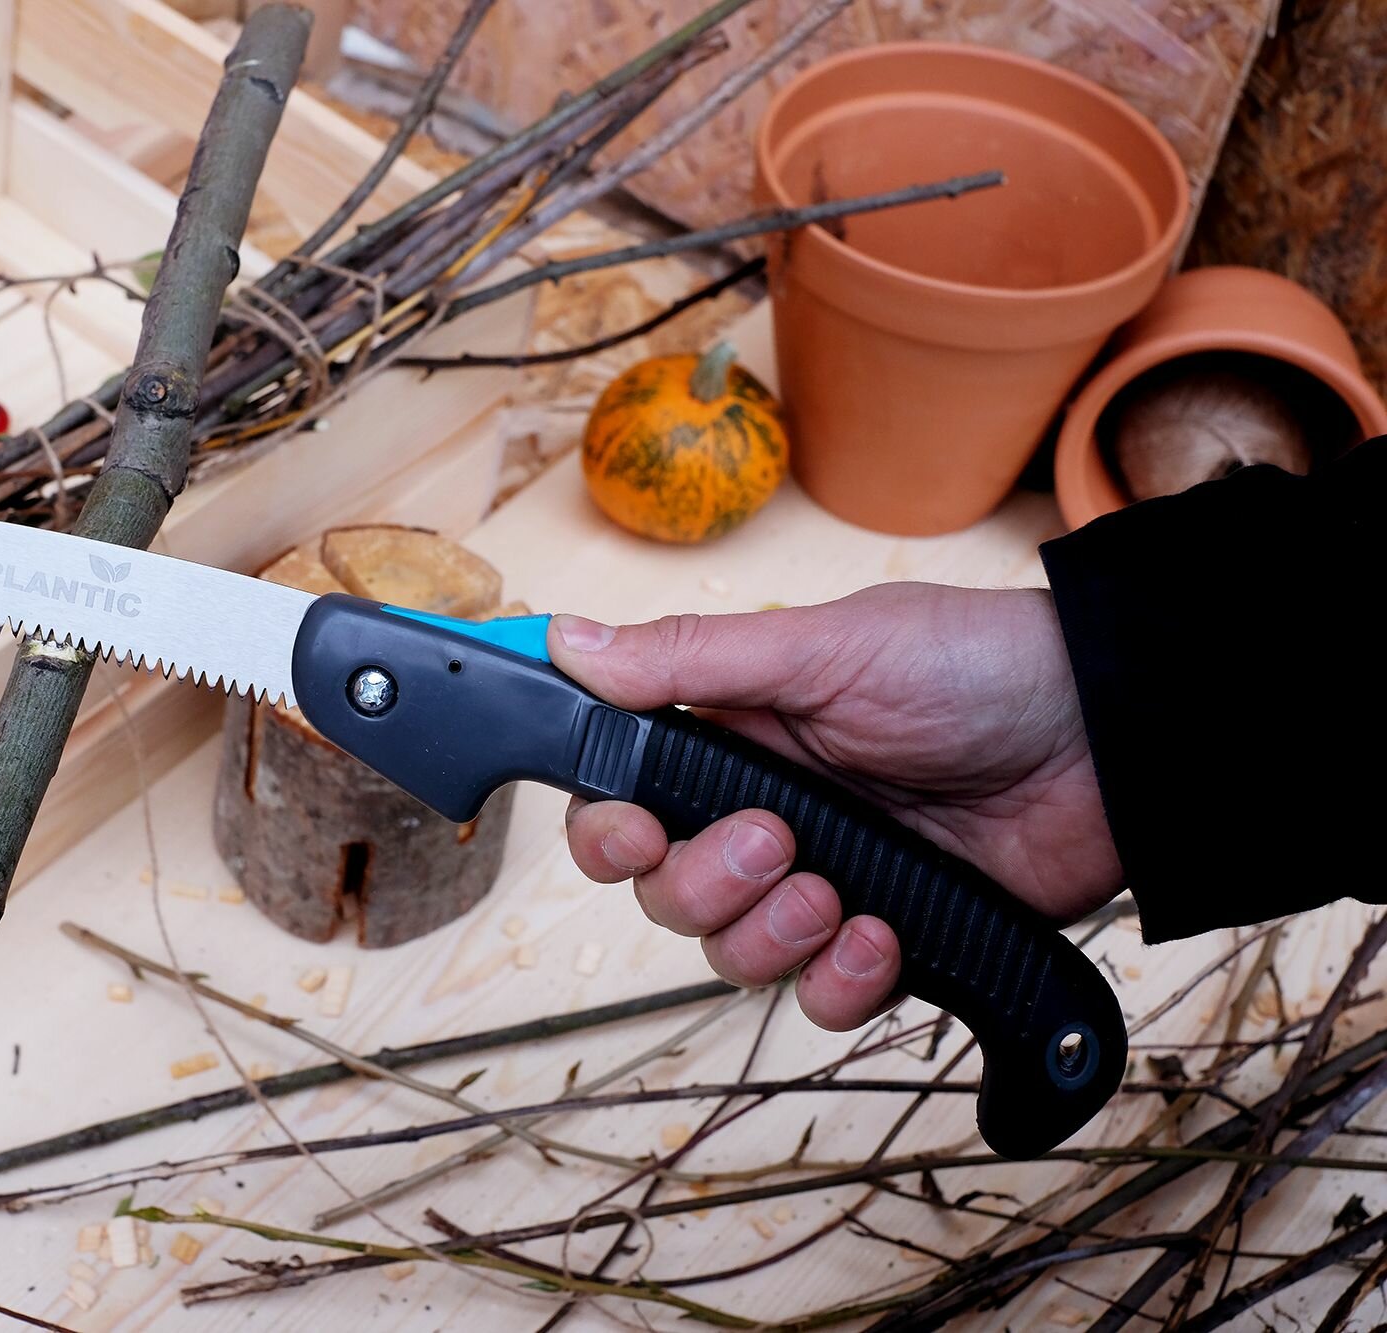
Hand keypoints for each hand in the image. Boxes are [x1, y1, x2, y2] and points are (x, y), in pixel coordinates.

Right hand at [551, 584, 1121, 1031]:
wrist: (1109, 738)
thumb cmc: (970, 666)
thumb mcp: (822, 649)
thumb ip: (690, 659)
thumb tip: (565, 642)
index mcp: (733, 741)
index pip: (622, 805)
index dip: (607, 833)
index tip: (633, 832)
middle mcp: (765, 817)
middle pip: (666, 894)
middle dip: (708, 882)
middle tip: (783, 840)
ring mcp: (826, 884)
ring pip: (732, 955)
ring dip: (773, 934)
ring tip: (843, 893)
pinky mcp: (890, 942)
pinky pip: (820, 1000)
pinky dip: (842, 982)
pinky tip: (887, 934)